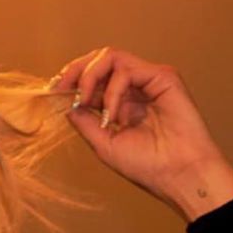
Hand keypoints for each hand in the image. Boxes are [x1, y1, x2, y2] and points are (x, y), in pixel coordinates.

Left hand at [47, 48, 232, 220]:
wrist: (180, 175)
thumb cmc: (150, 167)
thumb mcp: (105, 144)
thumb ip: (85, 122)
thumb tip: (64, 103)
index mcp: (122, 104)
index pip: (93, 80)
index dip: (71, 81)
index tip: (52, 91)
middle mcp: (135, 89)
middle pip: (99, 60)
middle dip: (75, 70)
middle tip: (60, 86)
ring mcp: (148, 80)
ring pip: (110, 57)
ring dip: (90, 77)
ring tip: (85, 102)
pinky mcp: (162, 76)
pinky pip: (126, 68)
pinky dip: (112, 90)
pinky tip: (112, 114)